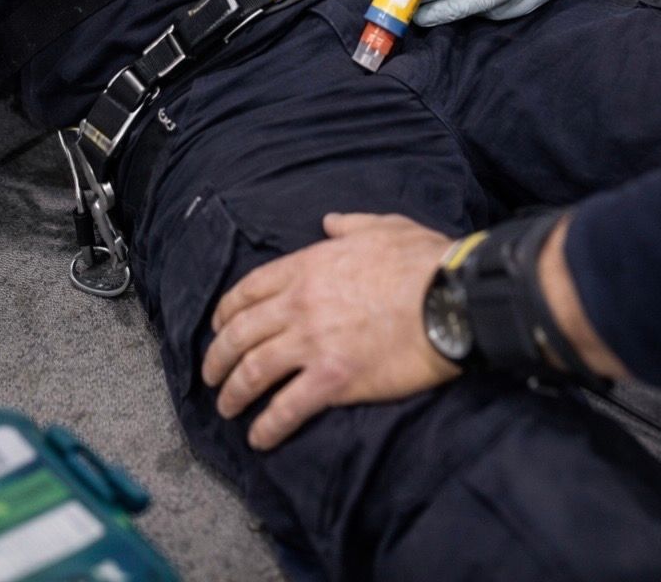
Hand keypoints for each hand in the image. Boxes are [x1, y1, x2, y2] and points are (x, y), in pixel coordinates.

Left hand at [201, 213, 458, 449]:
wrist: (450, 298)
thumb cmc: (421, 260)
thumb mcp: (382, 225)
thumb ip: (349, 225)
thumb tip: (330, 221)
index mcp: (307, 266)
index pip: (248, 290)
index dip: (225, 310)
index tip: (217, 326)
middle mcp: (300, 304)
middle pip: (240, 333)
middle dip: (217, 356)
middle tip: (210, 375)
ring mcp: (313, 343)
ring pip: (254, 371)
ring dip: (234, 393)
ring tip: (227, 408)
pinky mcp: (334, 379)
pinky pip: (287, 407)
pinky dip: (268, 426)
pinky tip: (260, 438)